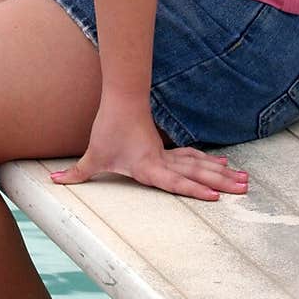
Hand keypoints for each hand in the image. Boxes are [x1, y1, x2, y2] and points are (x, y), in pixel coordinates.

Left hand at [50, 100, 247, 200]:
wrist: (122, 102)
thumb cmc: (108, 131)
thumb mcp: (92, 156)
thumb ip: (76, 173)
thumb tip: (54, 181)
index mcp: (149, 167)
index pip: (175, 182)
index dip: (194, 189)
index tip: (214, 197)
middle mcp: (164, 162)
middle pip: (197, 173)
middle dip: (221, 182)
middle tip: (244, 190)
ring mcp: (169, 155)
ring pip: (201, 165)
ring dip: (222, 173)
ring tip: (244, 182)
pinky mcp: (170, 151)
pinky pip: (195, 158)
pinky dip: (211, 163)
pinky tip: (225, 166)